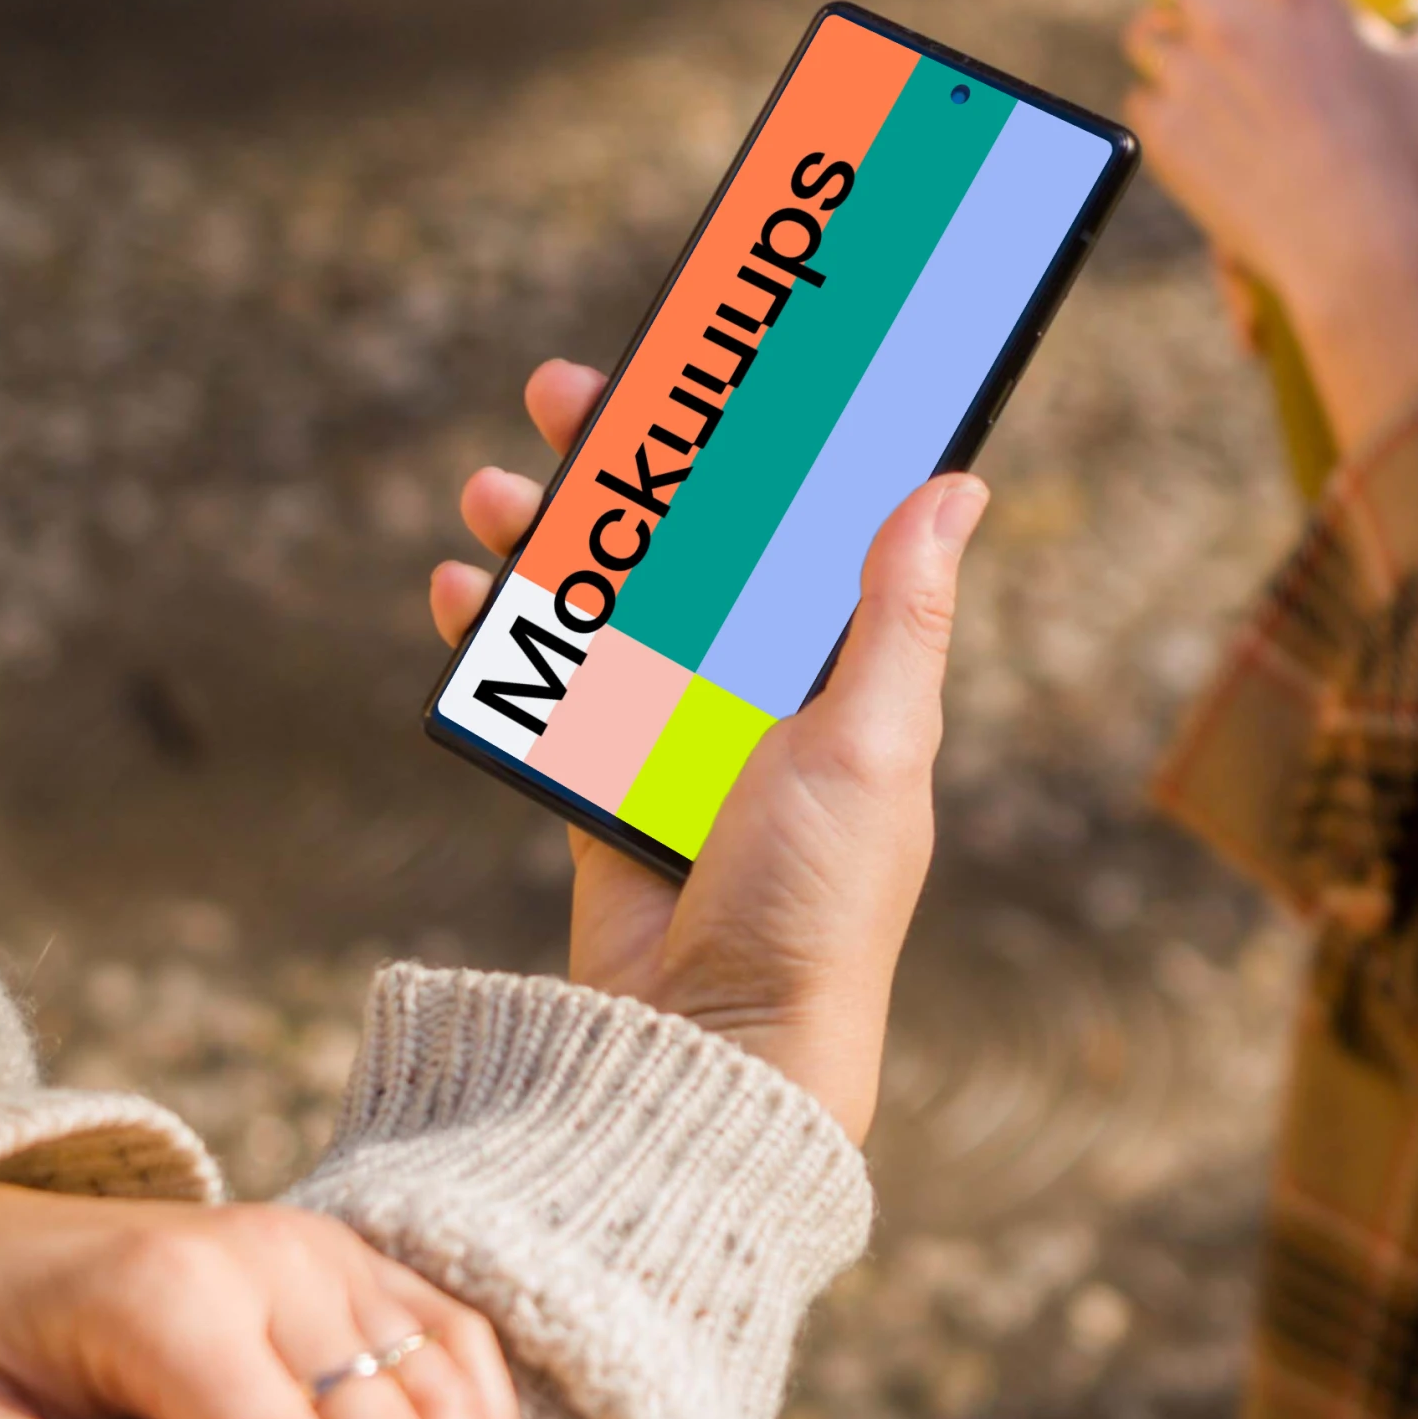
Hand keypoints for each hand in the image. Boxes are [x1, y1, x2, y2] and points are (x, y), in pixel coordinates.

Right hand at [428, 357, 975, 1145]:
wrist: (713, 1057)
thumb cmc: (817, 908)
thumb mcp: (872, 744)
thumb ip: (897, 617)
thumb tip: (958, 482)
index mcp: (843, 676)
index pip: (801, 524)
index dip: (759, 442)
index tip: (715, 361)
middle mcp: (760, 699)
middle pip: (685, 547)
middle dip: (626, 466)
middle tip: (570, 395)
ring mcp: (674, 744)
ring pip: (603, 605)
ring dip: (546, 539)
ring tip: (493, 490)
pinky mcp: (601, 796)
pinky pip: (543, 692)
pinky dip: (499, 638)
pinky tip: (459, 592)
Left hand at [1120, 0, 1417, 454]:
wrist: (1357, 252)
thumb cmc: (1405, 157)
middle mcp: (1231, 21)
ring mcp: (1189, 76)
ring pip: (1144, 31)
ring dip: (1167, 43)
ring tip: (1198, 68)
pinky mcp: (1164, 132)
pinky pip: (1140, 98)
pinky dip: (1163, 107)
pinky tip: (1198, 125)